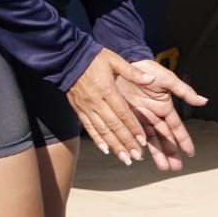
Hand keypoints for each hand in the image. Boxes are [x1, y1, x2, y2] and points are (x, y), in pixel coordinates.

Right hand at [66, 49, 156, 163]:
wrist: (65, 57)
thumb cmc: (92, 57)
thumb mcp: (114, 60)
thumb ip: (133, 72)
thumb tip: (151, 79)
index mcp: (107, 90)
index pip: (123, 113)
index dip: (133, 128)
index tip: (143, 141)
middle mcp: (96, 101)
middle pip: (114, 126)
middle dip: (126, 143)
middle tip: (138, 157)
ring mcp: (86, 107)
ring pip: (102, 130)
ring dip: (114, 146)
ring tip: (126, 159)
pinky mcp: (78, 110)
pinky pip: (89, 127)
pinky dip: (97, 140)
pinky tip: (106, 150)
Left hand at [115, 59, 208, 170]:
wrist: (124, 60)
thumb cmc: (146, 68)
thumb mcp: (167, 79)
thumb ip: (184, 92)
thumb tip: (204, 101)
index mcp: (165, 106)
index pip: (176, 127)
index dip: (183, 140)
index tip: (190, 153)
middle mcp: (153, 114)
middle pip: (164, 138)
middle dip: (171, 153)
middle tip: (175, 168)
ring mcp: (140, 116)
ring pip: (150, 139)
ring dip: (157, 153)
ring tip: (163, 167)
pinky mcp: (126, 116)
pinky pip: (133, 133)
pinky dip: (138, 145)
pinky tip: (142, 156)